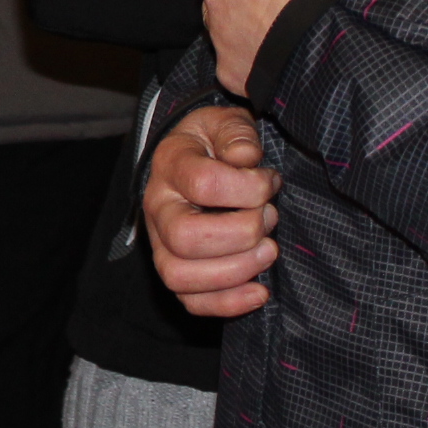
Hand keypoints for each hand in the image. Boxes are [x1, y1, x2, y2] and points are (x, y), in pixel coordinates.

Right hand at [145, 104, 282, 317]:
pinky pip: (190, 302)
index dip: (248, 187)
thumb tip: (246, 157)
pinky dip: (228, 304)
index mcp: (170, 165)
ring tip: (269, 251)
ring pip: (180, 276)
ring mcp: (161, 244)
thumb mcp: (225, 123)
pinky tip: (261, 291)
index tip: (270, 181)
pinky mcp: (176, 270)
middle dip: (242, 234)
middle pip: (185, 237)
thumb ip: (236, 133)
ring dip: (236, 271)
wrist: (198, 159)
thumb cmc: (217, 143)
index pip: (203, 184)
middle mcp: (158, 208)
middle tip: (269, 219)